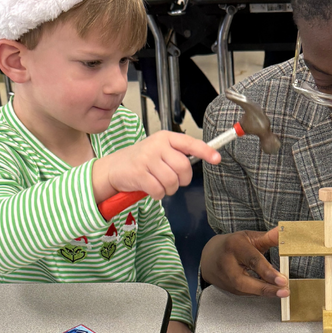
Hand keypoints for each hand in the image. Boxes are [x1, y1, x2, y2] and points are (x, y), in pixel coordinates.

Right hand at [91, 131, 220, 202]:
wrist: (114, 167)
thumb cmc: (142, 160)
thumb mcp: (160, 150)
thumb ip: (178, 154)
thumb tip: (205, 158)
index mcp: (166, 138)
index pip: (190, 143)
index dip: (205, 151)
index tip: (217, 159)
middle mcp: (157, 145)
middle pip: (183, 167)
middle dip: (183, 180)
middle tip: (175, 181)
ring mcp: (146, 159)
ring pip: (172, 181)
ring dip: (170, 189)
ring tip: (161, 185)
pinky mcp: (138, 173)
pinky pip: (158, 190)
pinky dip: (158, 194)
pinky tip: (152, 189)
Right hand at [200, 227, 287, 296]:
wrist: (210, 256)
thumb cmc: (234, 244)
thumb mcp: (250, 237)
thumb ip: (268, 238)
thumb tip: (283, 232)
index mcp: (234, 246)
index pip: (252, 261)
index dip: (267, 271)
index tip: (282, 280)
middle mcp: (227, 264)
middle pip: (245, 281)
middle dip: (266, 288)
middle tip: (284, 291)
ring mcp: (225, 279)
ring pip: (246, 290)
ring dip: (265, 292)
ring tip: (282, 292)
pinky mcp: (228, 289)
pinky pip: (246, 293)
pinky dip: (259, 293)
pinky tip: (271, 291)